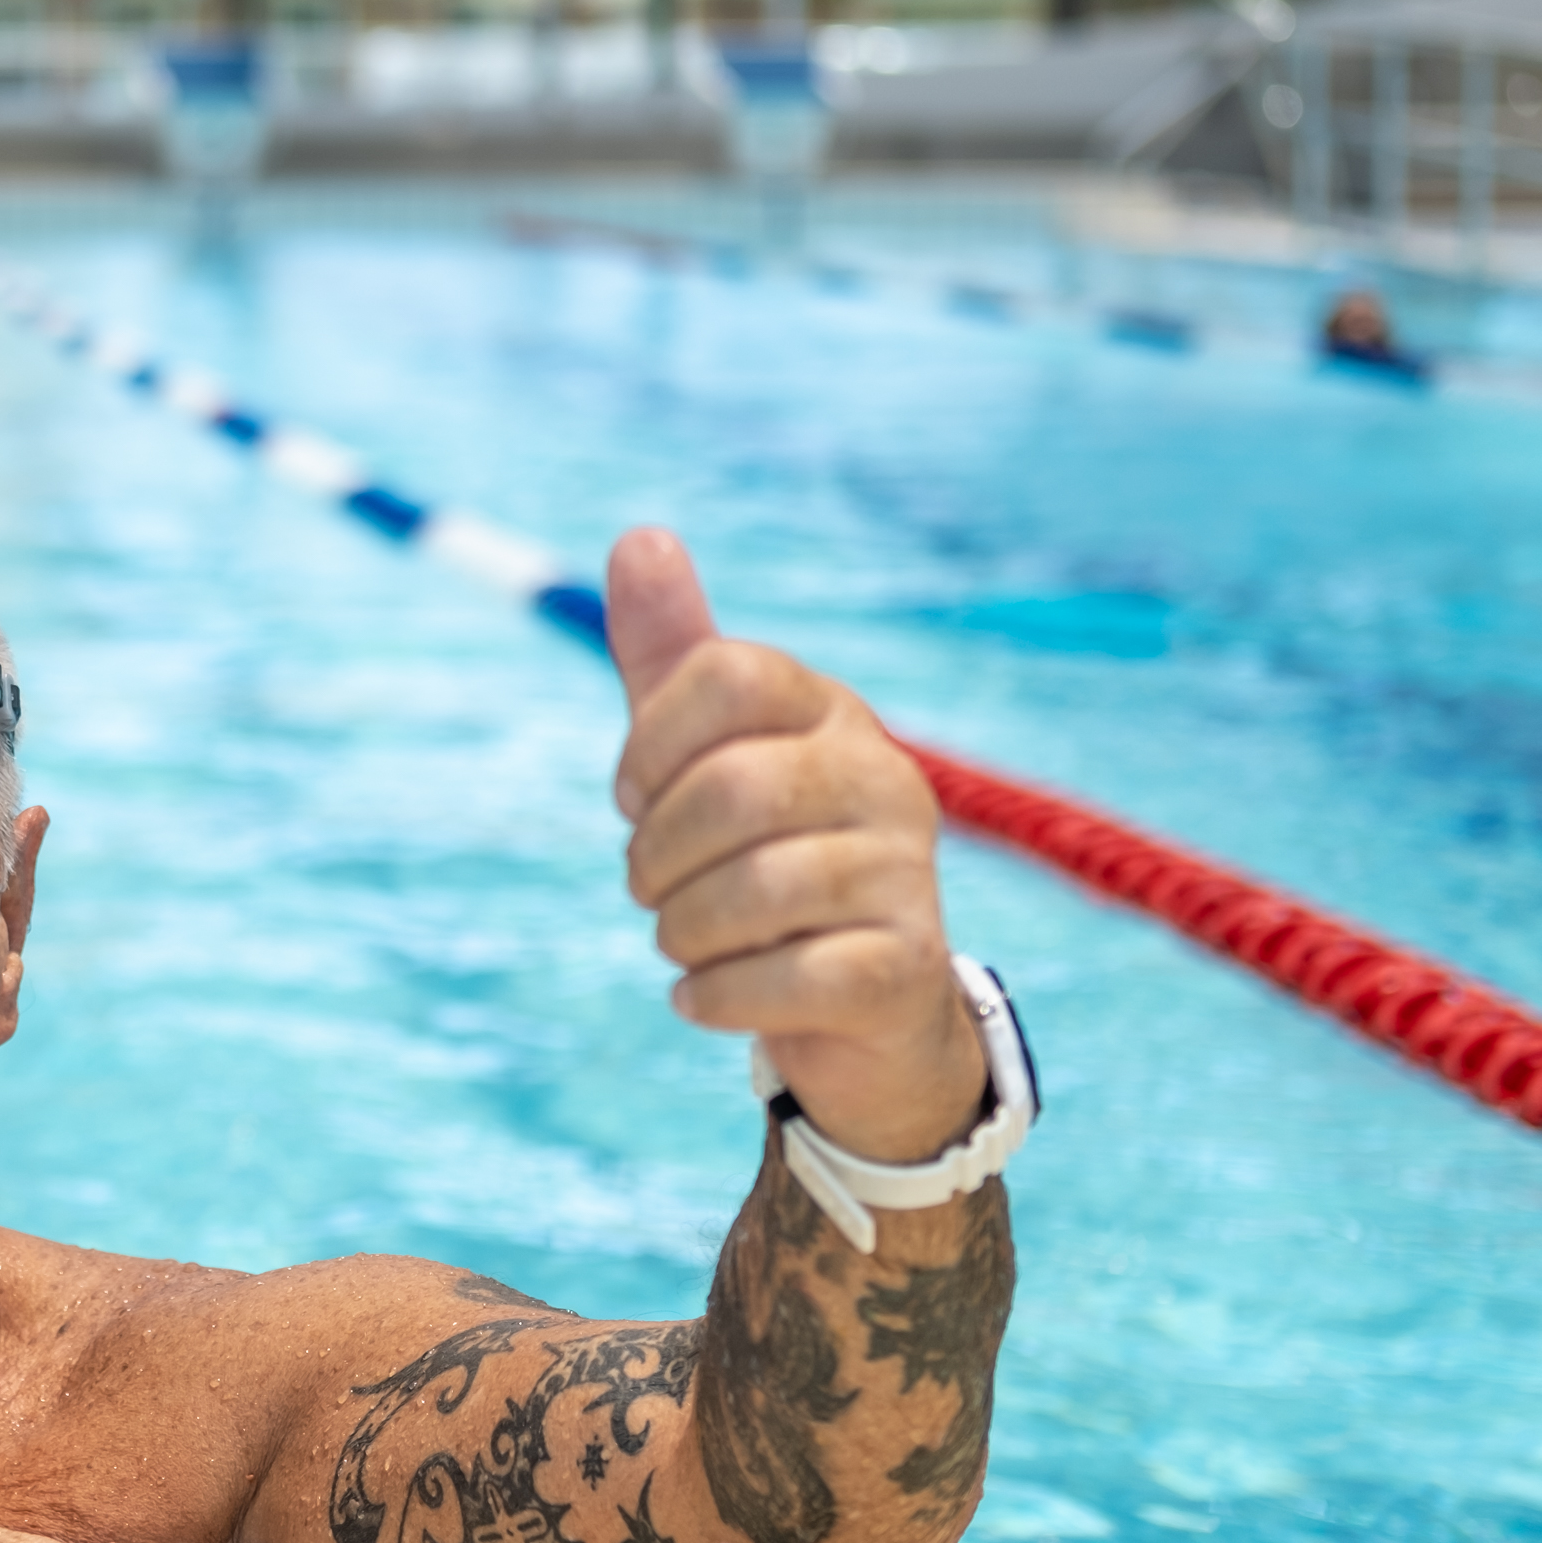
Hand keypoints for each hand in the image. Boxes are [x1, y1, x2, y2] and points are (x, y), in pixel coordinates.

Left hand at [605, 526, 986, 1164]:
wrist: (863, 1006)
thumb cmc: (763, 860)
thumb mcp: (705, 756)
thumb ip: (672, 658)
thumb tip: (639, 536)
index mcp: (830, 712)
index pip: (726, 674)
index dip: (649, 742)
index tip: (634, 796)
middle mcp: (883, 777)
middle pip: (732, 787)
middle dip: (655, 853)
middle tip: (650, 888)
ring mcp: (906, 874)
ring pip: (755, 890)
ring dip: (682, 932)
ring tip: (684, 943)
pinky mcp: (905, 968)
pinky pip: (786, 977)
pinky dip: (717, 994)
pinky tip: (703, 996)